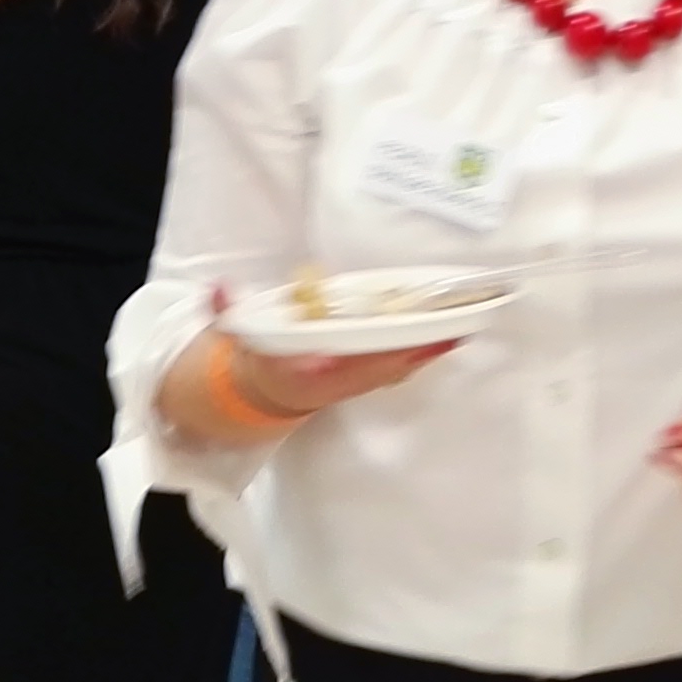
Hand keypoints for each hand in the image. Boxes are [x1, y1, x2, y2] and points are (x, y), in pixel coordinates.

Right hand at [222, 329, 456, 419]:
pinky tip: (445, 334)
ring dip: (429, 349)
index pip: (355, 363)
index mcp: (314, 374)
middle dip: (424, 348)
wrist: (263, 393)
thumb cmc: (259, 360)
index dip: (388, 352)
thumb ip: (227, 312)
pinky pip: (398, 364)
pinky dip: (422, 351)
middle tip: (461, 324)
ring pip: (399, 367)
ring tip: (464, 325)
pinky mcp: (365, 377)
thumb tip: (218, 288)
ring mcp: (357, 382)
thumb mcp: (238, 337)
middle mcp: (341, 382)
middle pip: (390, 366)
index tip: (416, 339)